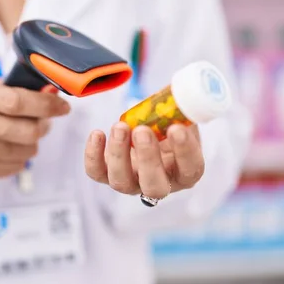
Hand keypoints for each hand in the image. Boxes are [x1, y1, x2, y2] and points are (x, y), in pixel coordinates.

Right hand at [0, 79, 69, 179]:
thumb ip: (14, 89)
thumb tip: (50, 91)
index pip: (21, 103)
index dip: (47, 105)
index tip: (62, 106)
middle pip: (29, 131)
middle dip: (43, 124)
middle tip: (41, 119)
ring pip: (28, 150)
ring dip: (32, 141)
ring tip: (19, 132)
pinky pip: (17, 165)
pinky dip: (19, 155)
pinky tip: (8, 145)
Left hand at [84, 122, 204, 202]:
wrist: (151, 132)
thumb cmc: (171, 126)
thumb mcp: (182, 117)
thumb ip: (183, 111)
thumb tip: (179, 96)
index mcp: (186, 172)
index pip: (191, 169)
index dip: (185, 151)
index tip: (176, 128)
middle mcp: (160, 185)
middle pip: (154, 186)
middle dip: (148, 158)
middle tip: (142, 131)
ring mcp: (132, 183)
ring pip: (122, 182)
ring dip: (119, 154)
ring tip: (120, 126)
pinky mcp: (108, 174)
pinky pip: (97, 172)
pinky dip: (93, 156)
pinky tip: (98, 134)